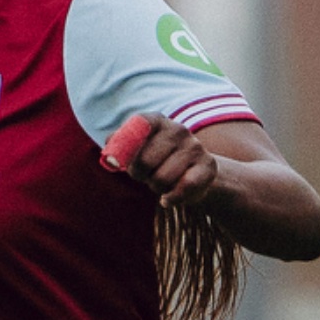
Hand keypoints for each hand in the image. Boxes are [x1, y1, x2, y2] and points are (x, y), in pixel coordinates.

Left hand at [100, 113, 228, 212]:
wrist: (193, 174)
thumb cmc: (156, 161)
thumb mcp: (135, 150)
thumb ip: (119, 147)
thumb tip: (110, 158)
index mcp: (156, 120)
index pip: (138, 125)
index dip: (127, 147)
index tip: (124, 162)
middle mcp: (177, 129)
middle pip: (145, 161)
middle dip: (140, 175)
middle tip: (146, 175)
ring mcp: (195, 146)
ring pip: (162, 178)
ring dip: (157, 187)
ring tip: (162, 181)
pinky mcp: (208, 166)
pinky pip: (183, 188)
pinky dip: (171, 198)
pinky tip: (170, 197)